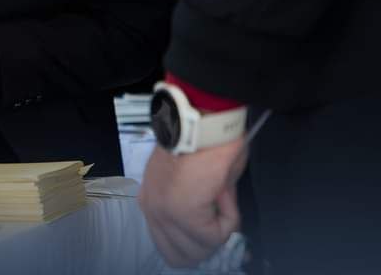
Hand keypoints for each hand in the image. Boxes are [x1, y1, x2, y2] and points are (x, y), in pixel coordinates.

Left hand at [139, 138, 247, 266]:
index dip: (196, 243)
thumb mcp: (199, 184)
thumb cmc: (206, 143)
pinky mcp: (182, 214)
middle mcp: (151, 209)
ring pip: (200, 250)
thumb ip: (198, 208)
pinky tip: (222, 190)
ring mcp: (163, 213)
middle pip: (180, 256)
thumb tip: (213, 229)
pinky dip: (230, 216)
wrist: (205, 123)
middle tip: (220, 214)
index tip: (215, 224)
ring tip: (218, 193)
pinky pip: (216, 235)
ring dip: (220, 227)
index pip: (167, 245)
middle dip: (208, 242)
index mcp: (151, 200)